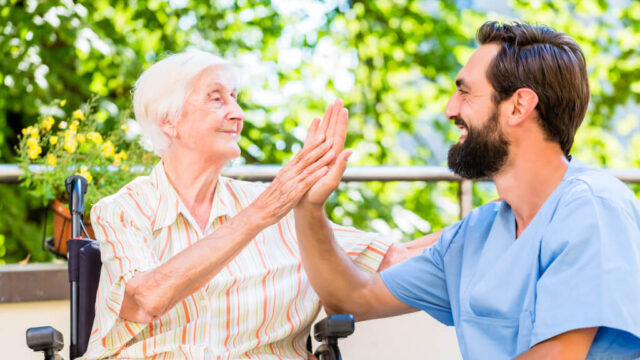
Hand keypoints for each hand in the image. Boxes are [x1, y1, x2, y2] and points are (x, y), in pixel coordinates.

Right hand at [251, 107, 337, 224]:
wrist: (261, 211)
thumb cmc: (272, 198)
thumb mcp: (281, 182)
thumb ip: (290, 173)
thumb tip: (297, 166)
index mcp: (287, 169)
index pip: (301, 153)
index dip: (312, 144)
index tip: (322, 135)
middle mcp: (289, 173)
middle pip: (306, 157)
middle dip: (319, 147)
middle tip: (330, 138)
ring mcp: (292, 182)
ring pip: (308, 167)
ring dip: (321, 159)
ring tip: (332, 151)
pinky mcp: (294, 193)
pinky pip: (307, 182)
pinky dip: (316, 175)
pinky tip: (325, 170)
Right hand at [300, 100, 351, 207]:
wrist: (307, 204)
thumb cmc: (319, 195)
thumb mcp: (331, 181)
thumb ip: (341, 166)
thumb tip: (350, 150)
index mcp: (334, 157)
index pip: (339, 135)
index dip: (341, 122)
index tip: (343, 108)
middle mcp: (328, 153)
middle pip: (333, 130)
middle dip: (335, 115)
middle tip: (338, 99)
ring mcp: (320, 154)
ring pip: (324, 132)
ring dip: (327, 119)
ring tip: (330, 106)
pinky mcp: (311, 156)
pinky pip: (313, 138)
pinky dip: (315, 128)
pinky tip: (316, 121)